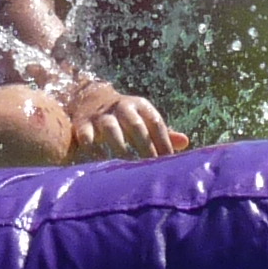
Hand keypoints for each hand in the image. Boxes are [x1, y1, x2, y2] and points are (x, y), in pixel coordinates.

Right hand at [61, 73, 185, 159]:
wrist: (88, 99)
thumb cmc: (125, 117)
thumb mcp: (144, 119)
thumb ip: (163, 133)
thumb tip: (185, 142)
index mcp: (140, 106)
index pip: (156, 123)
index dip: (164, 142)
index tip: (169, 164)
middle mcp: (121, 107)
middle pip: (136, 126)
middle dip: (146, 147)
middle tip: (152, 169)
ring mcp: (101, 116)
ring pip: (112, 130)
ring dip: (122, 149)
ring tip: (129, 169)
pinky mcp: (82, 126)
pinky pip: (88, 139)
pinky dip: (95, 151)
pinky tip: (102, 165)